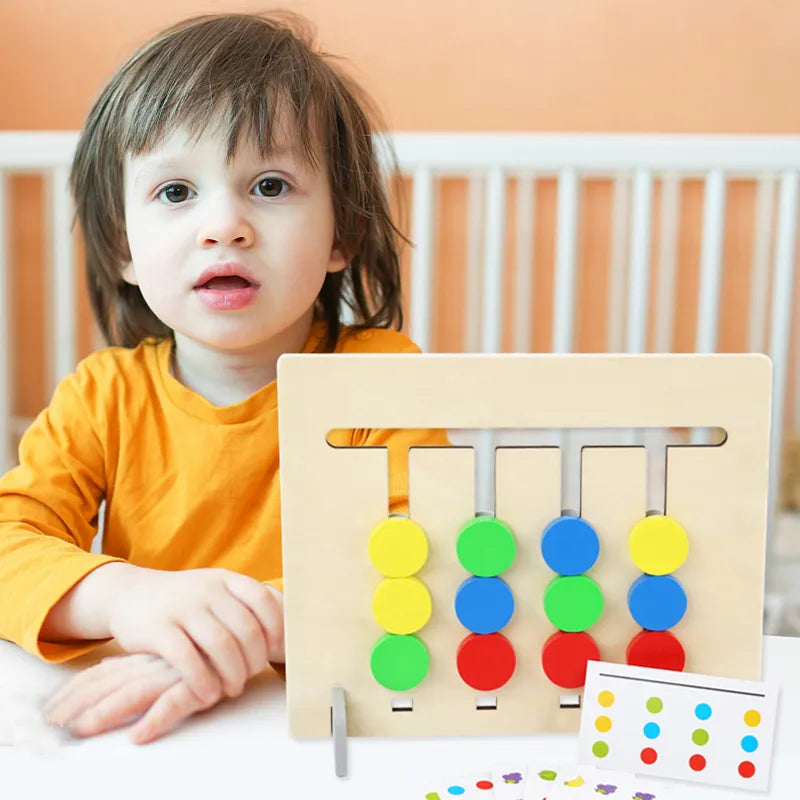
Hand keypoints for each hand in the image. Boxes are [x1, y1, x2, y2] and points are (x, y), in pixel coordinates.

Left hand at [43, 653, 211, 742]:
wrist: (249, 631)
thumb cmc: (209, 650)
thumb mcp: (169, 658)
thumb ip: (140, 666)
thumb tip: (105, 673)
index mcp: (145, 658)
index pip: (101, 674)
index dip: (73, 692)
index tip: (49, 711)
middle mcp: (155, 663)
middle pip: (109, 683)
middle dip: (78, 705)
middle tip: (54, 725)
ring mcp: (176, 671)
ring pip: (135, 692)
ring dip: (107, 712)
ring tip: (83, 729)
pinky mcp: (201, 682)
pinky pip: (175, 702)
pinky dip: (156, 719)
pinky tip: (139, 735)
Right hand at [107, 567, 283, 706]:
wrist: (130, 594)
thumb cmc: (185, 601)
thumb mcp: (215, 590)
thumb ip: (245, 604)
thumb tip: (287, 631)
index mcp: (226, 579)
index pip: (264, 600)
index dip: (276, 628)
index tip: (276, 651)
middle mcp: (207, 590)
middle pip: (246, 628)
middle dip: (254, 659)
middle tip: (250, 675)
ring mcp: (182, 608)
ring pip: (220, 645)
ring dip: (232, 674)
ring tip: (231, 688)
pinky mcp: (158, 630)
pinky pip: (187, 659)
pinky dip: (203, 681)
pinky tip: (207, 694)